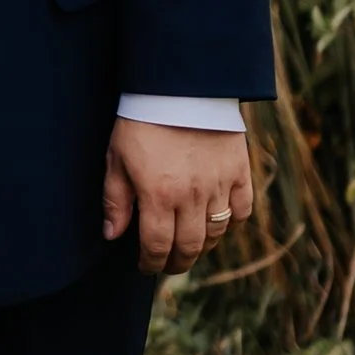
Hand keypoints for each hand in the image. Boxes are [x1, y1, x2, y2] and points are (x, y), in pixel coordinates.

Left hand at [102, 119, 253, 275]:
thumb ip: (115, 200)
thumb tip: (112, 235)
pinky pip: (242, 211)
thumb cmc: (141, 121)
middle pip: (189, 247)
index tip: (146, 267)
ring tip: (190, 248)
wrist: (180, 87)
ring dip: (202, 247)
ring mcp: (219, 185)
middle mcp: (192, 196)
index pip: (157, 246)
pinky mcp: (239, 172)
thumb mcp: (117, 158)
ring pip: (216, 233)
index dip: (151, 263)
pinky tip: (218, 224)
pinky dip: (232, 223)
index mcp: (158, 195)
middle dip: (177, 263)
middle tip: (169, 265)